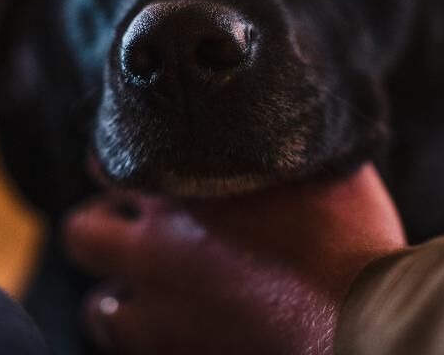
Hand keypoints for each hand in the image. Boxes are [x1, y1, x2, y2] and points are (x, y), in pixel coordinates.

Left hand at [63, 164, 405, 354]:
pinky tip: (175, 330)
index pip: (113, 158)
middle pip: (84, 233)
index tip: (139, 159)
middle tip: (131, 228)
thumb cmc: (349, 231)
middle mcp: (156, 248)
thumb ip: (279, 141)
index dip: (121, 158)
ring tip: (143, 291)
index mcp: (179, 186)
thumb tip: (286, 113)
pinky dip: (149, 338)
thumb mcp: (315, 161)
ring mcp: (165, 312)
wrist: (359, 315)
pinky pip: (137, 352)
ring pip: (101, 309)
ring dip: (116, 296)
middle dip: (100, 227)